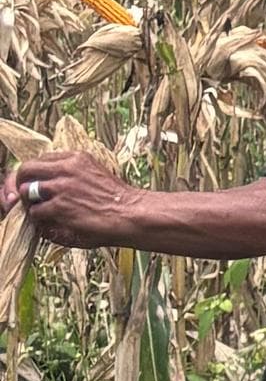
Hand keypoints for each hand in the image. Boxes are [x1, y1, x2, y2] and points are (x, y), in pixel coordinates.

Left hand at [18, 150, 137, 246]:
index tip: (32, 185)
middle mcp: (66, 168)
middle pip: (26, 170)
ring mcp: (61, 187)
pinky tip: (54, 223)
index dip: (32, 174)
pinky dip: (41, 220)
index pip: (40, 159)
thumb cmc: (116, 200)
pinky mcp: (59, 206)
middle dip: (21, 185)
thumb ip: (70, 173)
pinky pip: (35, 213)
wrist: (131, 214)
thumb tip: (45, 182)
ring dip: (32, 204)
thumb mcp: (93, 173)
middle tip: (26, 198)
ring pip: (27, 192)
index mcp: (76, 157)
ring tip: (44, 213)